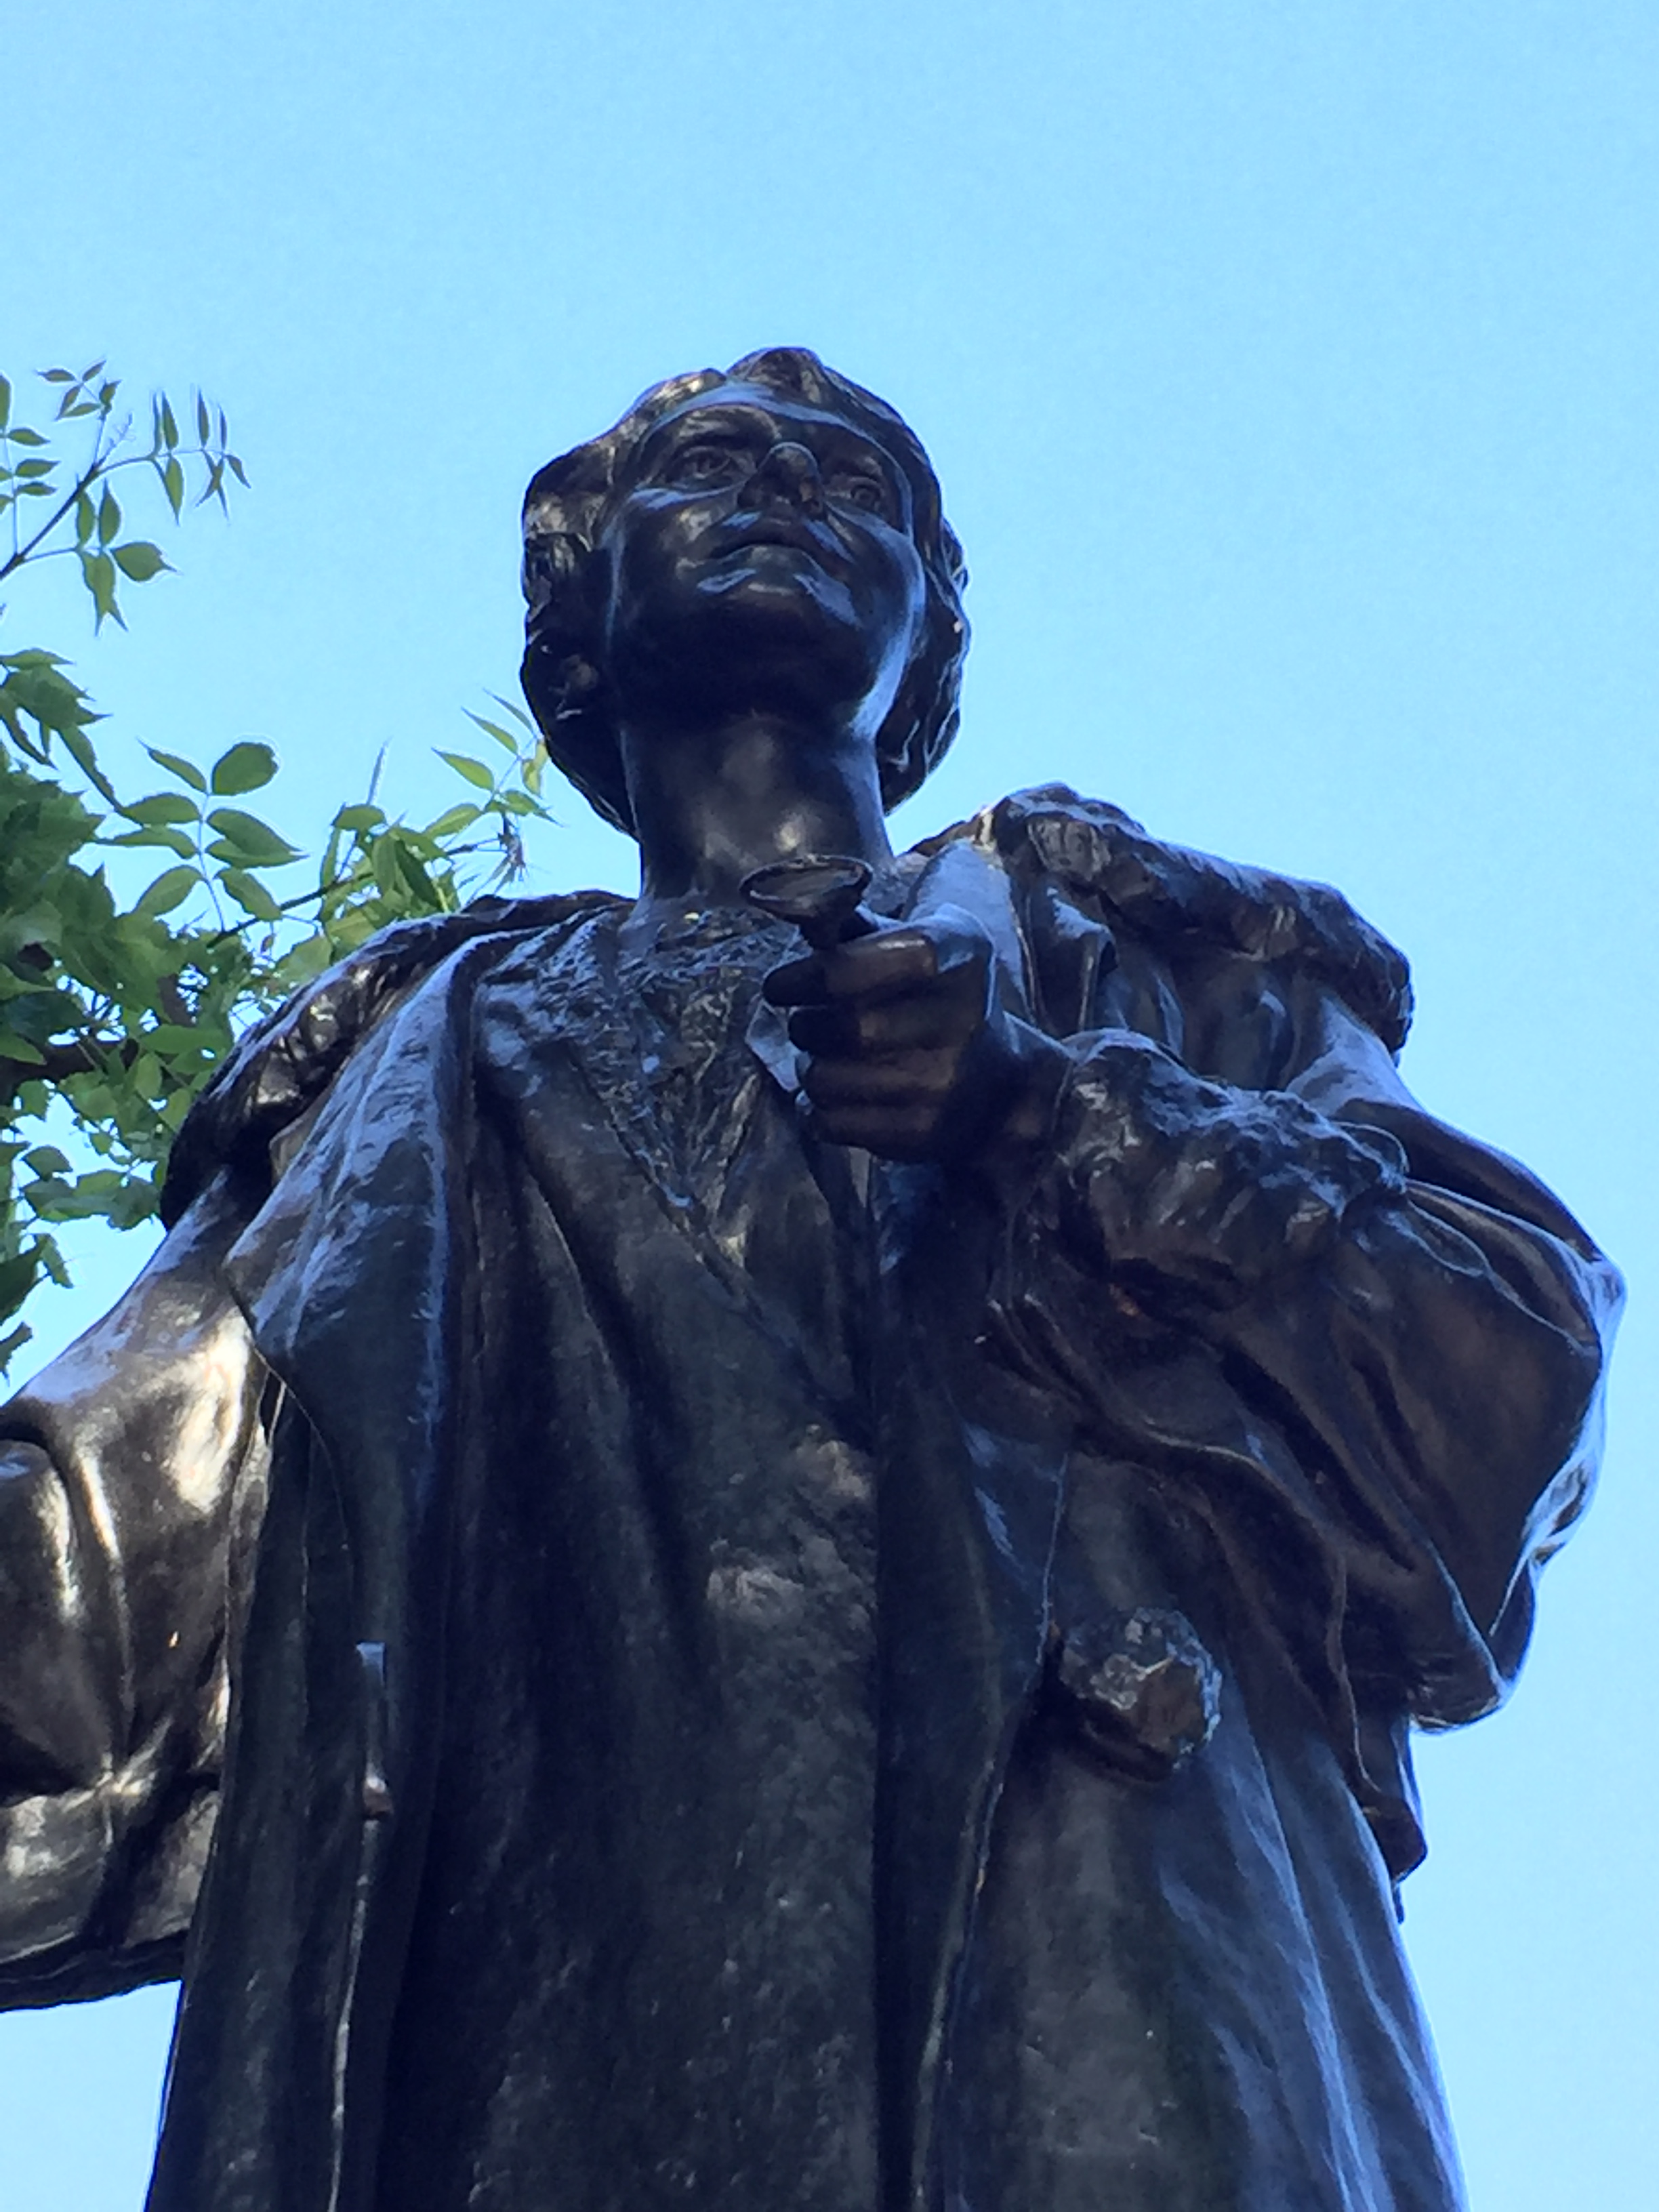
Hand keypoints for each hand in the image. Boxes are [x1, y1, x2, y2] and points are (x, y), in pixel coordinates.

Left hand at [762, 909, 1060, 1163]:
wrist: (998, 1085)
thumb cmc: (936, 997)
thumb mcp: (917, 943)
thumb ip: (856, 927)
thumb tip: (796, 908)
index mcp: (960, 956)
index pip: (880, 960)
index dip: (817, 974)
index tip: (780, 985)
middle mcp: (961, 1019)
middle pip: (847, 1027)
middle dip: (804, 1024)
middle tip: (805, 1021)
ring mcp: (943, 1083)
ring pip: (827, 1078)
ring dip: (808, 1067)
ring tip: (825, 1057)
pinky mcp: (921, 1132)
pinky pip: (831, 1122)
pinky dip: (817, 1108)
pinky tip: (839, 1092)